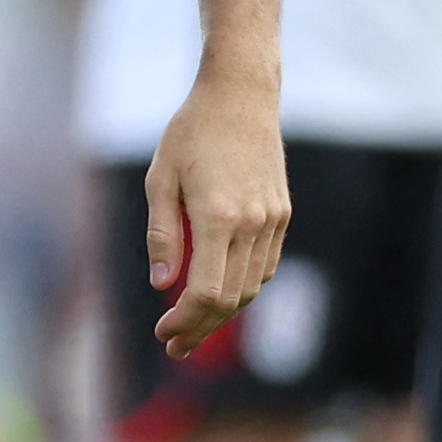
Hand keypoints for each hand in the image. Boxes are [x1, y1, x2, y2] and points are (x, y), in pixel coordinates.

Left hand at [146, 73, 292, 355]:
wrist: (241, 96)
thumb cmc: (191, 132)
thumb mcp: (160, 179)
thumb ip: (162, 234)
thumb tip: (163, 285)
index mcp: (218, 217)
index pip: (206, 292)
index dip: (184, 321)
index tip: (163, 333)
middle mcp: (252, 223)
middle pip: (230, 299)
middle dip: (200, 329)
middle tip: (174, 346)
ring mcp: (272, 220)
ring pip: (251, 287)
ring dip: (222, 313)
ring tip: (192, 325)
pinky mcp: (282, 213)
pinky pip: (264, 266)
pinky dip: (242, 287)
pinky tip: (219, 292)